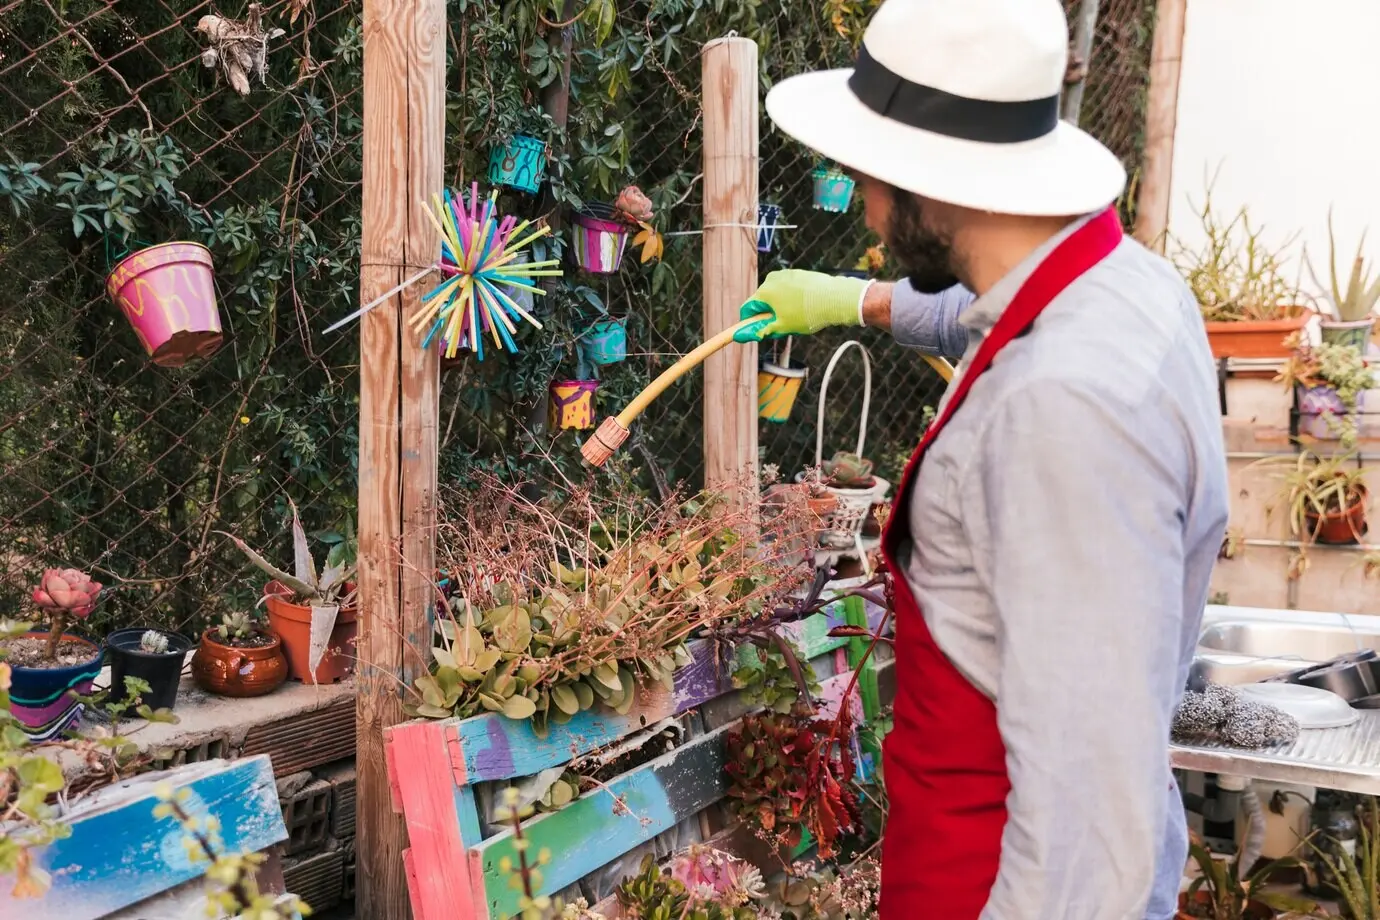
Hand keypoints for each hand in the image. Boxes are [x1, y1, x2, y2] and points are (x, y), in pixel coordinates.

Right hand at [733, 269, 868, 342]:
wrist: (834, 298)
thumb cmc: (807, 314)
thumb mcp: (783, 327)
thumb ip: (763, 330)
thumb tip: (746, 335)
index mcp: (764, 292)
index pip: (748, 308)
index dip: (749, 322)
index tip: (755, 330)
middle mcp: (772, 280)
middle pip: (762, 300)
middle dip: (767, 314)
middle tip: (780, 327)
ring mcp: (786, 275)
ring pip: (776, 294)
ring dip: (780, 306)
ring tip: (796, 317)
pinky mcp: (799, 273)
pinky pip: (789, 288)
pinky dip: (792, 298)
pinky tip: (804, 307)